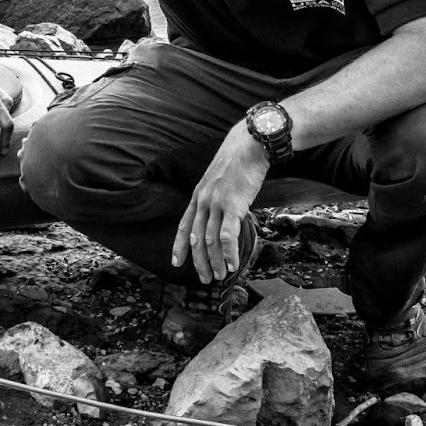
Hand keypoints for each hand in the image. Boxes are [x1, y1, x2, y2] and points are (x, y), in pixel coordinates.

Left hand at [172, 121, 268, 283]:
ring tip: (220, 276)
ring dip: (215, 262)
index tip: (176, 263)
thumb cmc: (238, 162)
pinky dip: (230, 253)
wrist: (249, 146)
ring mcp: (217, 203)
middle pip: (196, 239)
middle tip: (204, 279)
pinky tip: (234, 265)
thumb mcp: (219, 181)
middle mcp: (203, 201)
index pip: (183, 226)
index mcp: (198, 196)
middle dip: (199, 262)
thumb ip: (217, 199)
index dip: (179, 246)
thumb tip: (222, 217)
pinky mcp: (234, 205)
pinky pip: (228, 235)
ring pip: (210, 241)